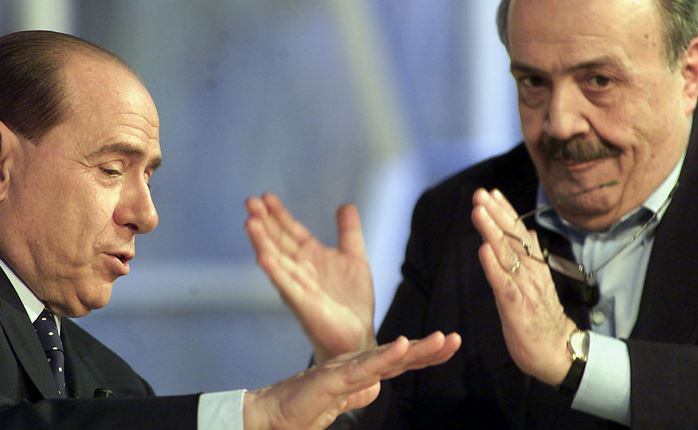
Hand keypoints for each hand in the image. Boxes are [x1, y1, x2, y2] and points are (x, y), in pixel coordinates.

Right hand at [243, 331, 461, 429]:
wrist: (268, 417)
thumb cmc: (300, 410)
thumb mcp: (337, 405)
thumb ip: (357, 394)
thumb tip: (376, 388)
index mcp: (358, 374)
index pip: (398, 362)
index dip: (424, 354)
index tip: (450, 346)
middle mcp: (354, 367)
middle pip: (397, 356)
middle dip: (429, 349)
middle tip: (456, 338)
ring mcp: (343, 371)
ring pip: (385, 357)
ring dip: (415, 348)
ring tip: (441, 339)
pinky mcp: (331, 379)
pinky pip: (361, 368)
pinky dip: (383, 356)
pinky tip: (402, 346)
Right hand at [245, 193, 374, 363]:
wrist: (357, 335)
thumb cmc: (352, 300)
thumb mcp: (355, 257)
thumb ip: (349, 232)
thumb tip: (346, 205)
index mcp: (311, 256)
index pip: (290, 230)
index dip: (279, 214)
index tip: (265, 196)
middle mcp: (299, 268)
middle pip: (278, 241)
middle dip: (264, 222)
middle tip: (250, 202)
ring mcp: (298, 285)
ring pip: (276, 260)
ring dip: (262, 242)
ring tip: (249, 223)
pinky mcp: (302, 304)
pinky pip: (286, 285)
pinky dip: (275, 271)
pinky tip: (263, 258)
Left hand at [471, 188, 575, 384]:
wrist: (559, 352)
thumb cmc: (542, 317)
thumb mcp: (538, 281)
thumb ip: (531, 256)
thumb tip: (529, 230)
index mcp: (534, 266)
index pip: (519, 233)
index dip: (505, 212)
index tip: (492, 192)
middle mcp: (530, 272)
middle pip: (512, 238)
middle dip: (495, 214)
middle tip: (480, 194)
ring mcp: (524, 288)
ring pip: (507, 255)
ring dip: (492, 231)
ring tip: (478, 212)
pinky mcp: (516, 307)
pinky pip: (503, 283)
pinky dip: (492, 266)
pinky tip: (483, 250)